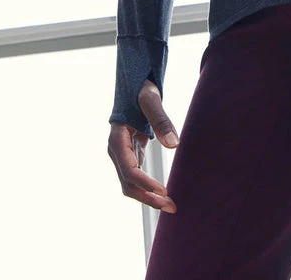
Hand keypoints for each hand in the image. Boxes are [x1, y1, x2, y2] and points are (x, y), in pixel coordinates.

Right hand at [107, 79, 180, 212]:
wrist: (135, 84)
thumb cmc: (141, 89)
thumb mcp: (151, 100)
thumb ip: (161, 121)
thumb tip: (174, 145)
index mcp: (116, 140)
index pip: (129, 170)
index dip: (145, 183)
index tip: (164, 190)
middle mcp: (116, 151)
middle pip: (128, 184)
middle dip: (148, 198)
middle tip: (171, 206)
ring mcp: (122, 154)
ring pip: (131, 184)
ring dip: (148, 197)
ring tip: (170, 205)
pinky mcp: (131, 154)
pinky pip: (137, 177)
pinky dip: (149, 187)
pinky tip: (163, 194)